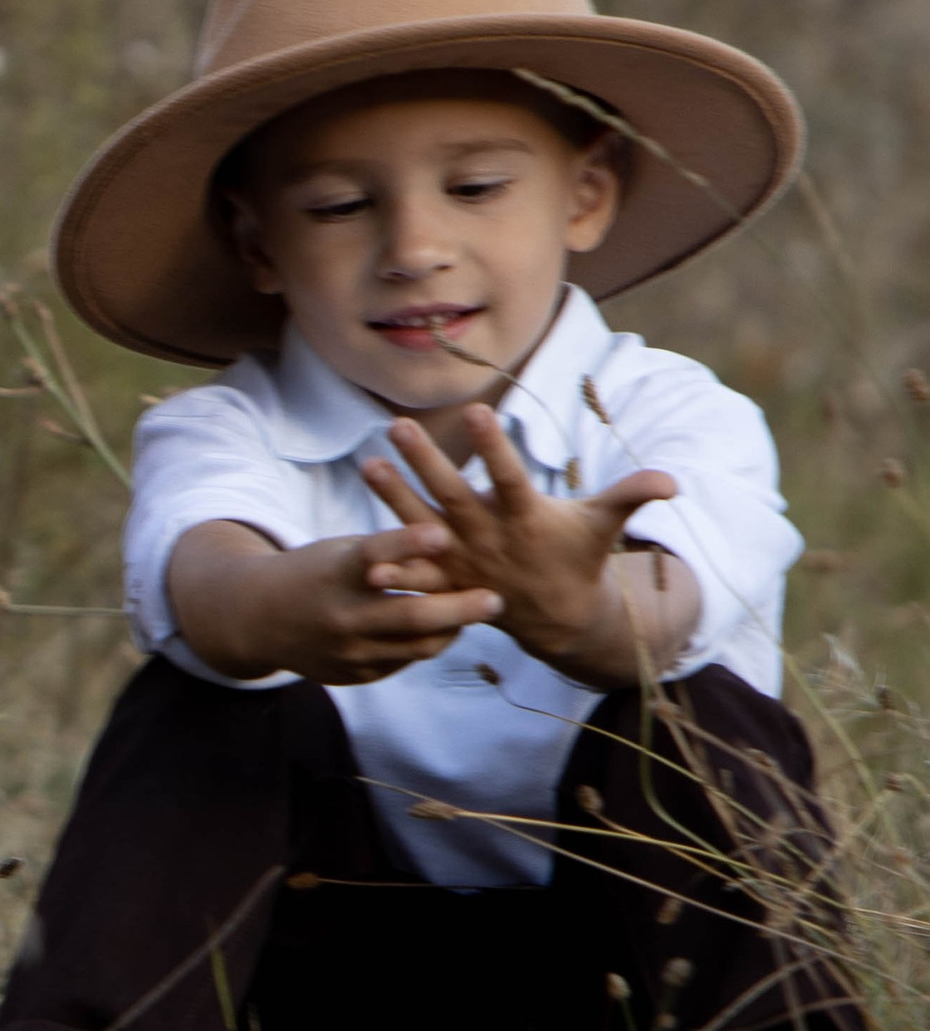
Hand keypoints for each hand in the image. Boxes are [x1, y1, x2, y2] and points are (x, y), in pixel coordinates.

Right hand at [169, 517, 504, 685]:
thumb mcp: (341, 552)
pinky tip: (442, 629)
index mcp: (336, 572)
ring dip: (452, 629)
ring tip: (477, 612)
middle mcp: (341, 614)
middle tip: (495, 599)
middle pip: (412, 615)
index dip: (409, 543)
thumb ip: (386, 555)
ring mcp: (348, 651)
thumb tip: (450, 546)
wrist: (260, 619)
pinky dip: (426, 644)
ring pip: (417, 645)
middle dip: (460, 608)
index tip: (445, 532)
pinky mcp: (354, 674)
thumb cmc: (315, 573)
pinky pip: (403, 662)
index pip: (375, 554)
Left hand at [359, 410, 680, 674]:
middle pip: (453, 496)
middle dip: (426, 461)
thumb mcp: (603, 525)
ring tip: (366, 464)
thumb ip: (630, 496)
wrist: (558, 620)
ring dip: (393, 498)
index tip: (476, 409)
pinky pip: (414, 572)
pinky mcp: (447, 581)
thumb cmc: (579, 557)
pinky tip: (358, 549)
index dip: (494, 446)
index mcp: (526, 518)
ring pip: (423, 526)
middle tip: (398, 425)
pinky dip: (390, 565)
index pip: (509, 477)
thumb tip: (673, 480)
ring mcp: (464, 561)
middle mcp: (489, 538)